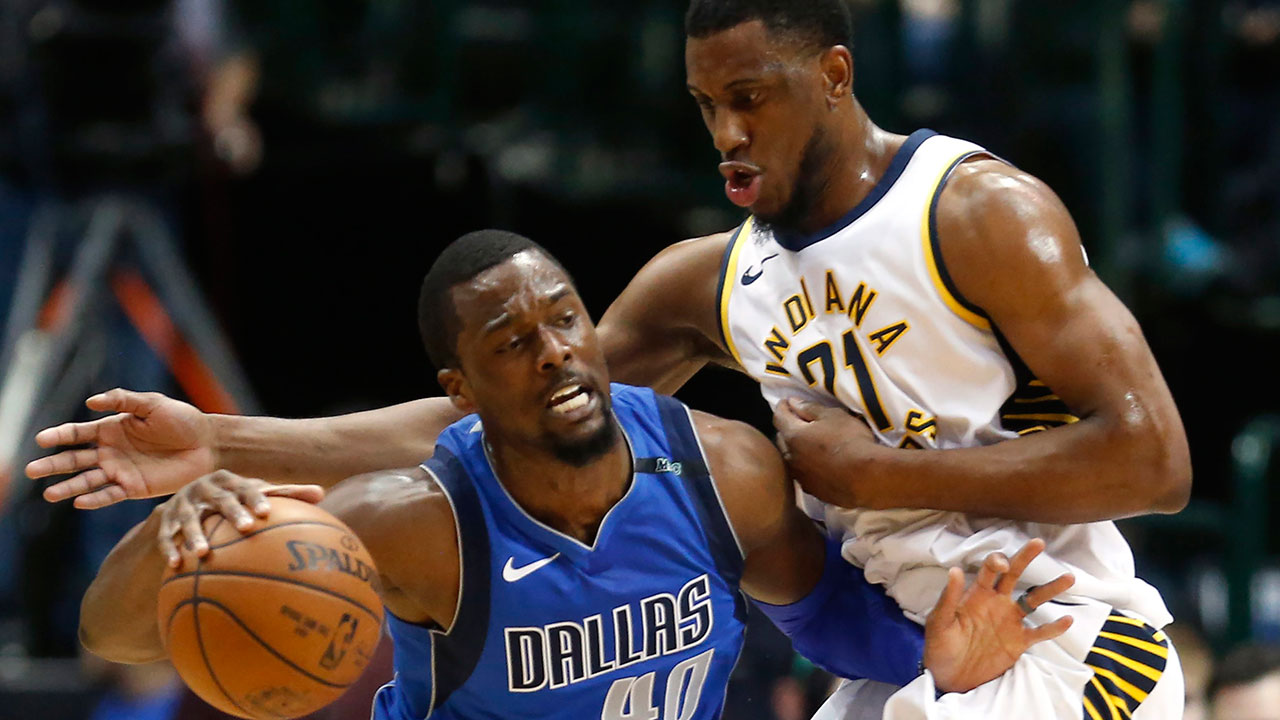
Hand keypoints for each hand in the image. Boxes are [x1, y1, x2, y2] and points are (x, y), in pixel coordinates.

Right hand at [27, 389, 216, 508]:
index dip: (60, 435)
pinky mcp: (134, 488)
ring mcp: (121, 471)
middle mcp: (111, 452)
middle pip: (75, 459)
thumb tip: (90, 402)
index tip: (42, 439)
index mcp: (112, 429)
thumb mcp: (153, 404)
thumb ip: (124, 401)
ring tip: (48, 493)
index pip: (78, 433)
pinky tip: (79, 502)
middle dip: (53, 465)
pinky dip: (95, 499)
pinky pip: (110, 495)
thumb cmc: (183, 421)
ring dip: (68, 487)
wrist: (208, 444)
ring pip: (87, 481)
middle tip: (30, 470)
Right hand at [157, 470, 323, 567]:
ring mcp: (183, 503)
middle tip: (246, 528)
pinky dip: (170, 549)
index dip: (256, 498)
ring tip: (203, 553)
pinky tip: (175, 565)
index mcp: (230, 481)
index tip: (267, 513)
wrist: (189, 499)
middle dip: (232, 512)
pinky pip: (166, 535)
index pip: (246, 487)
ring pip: (189, 518)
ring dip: (194, 535)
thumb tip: (322, 493)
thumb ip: (286, 494)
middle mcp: (205, 488)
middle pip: (220, 500)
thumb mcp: (255, 495)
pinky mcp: (165, 520)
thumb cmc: (234, 500)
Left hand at [772, 397, 883, 506]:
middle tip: (799, 421)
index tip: (787, 401)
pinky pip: (803, 474)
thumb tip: (793, 403)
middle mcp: (790, 458)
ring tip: (808, 444)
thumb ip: (810, 408)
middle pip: (782, 438)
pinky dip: (806, 466)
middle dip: (788, 428)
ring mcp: (800, 477)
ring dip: (795, 449)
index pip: (779, 417)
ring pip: (791, 459)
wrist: (867, 478)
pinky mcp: (813, 491)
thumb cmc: (850, 440)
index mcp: (793, 436)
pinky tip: (817, 465)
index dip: (783, 406)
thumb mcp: (833, 416)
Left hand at [922, 538, 1074, 693]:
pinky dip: (1054, 628)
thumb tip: (955, 569)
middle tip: (1038, 542)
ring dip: (1050, 589)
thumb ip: (948, 598)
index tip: (1001, 564)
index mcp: (976, 594)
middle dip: (1025, 558)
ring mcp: (1010, 621)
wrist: (950, 677)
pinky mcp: (1019, 642)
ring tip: (1070, 577)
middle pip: (1014, 574)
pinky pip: (1040, 632)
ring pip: (1034, 599)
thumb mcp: (939, 622)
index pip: (989, 570)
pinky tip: (1068, 620)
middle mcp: (996, 602)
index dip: (996, 562)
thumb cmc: (940, 646)